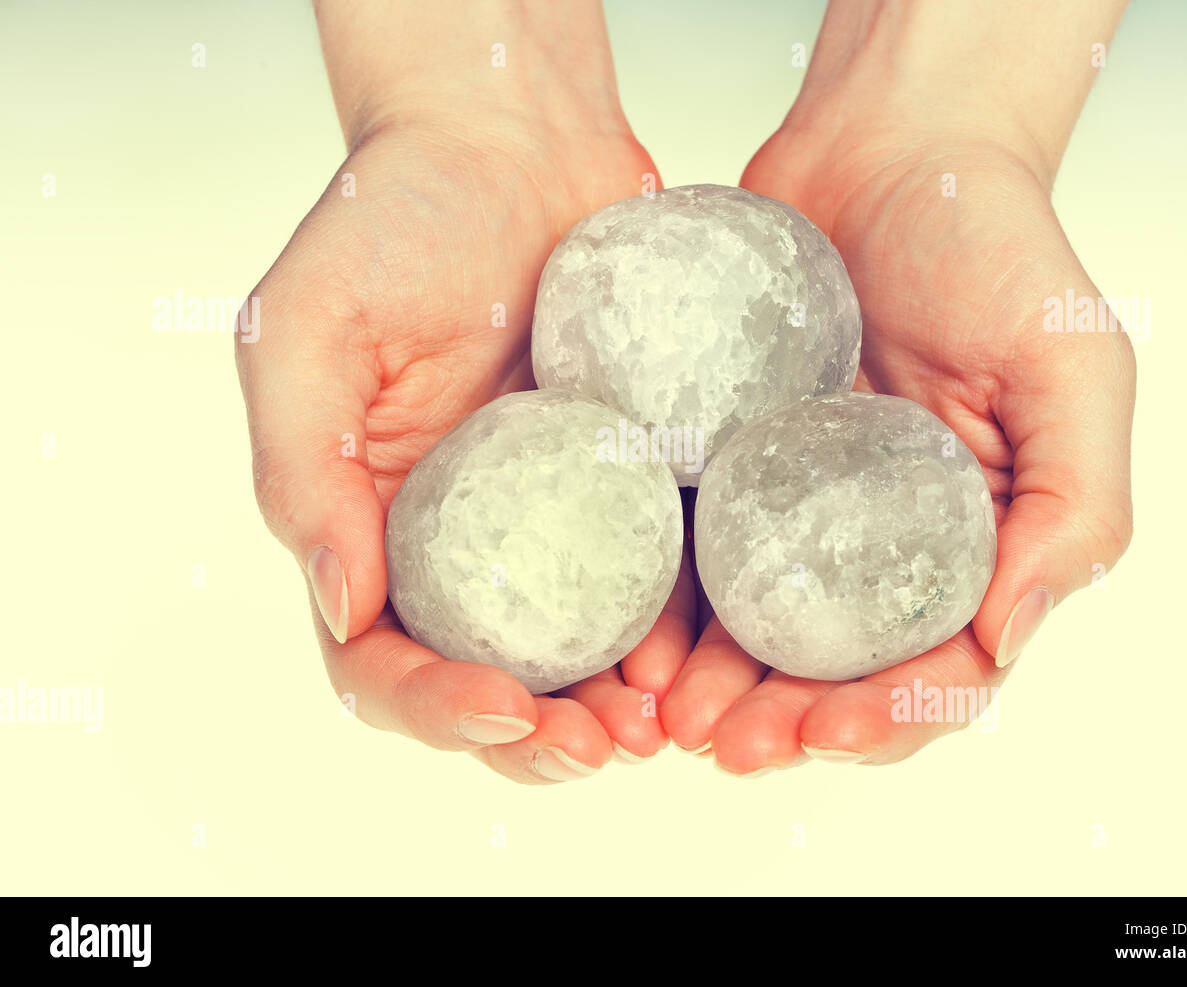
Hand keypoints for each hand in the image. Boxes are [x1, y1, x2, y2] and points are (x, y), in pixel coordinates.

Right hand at [236, 21, 694, 781]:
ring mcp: (551, 522)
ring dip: (614, 707)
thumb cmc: (390, 222)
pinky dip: (674, 627)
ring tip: (665, 727)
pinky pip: (654, 575)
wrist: (513, 145)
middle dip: (539, 737)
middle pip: (487, 678)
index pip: (382, 657)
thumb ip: (302, 471)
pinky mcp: (629, 486)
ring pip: (577, 651)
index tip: (501, 709)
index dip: (432, 705)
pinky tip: (704, 649)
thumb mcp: (305, 332)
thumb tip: (341, 605)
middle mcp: (462, 542)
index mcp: (373, 526)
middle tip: (605, 750)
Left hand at [661, 125, 1134, 772]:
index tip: (832, 728)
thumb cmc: (996, 249)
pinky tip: (630, 636)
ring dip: (711, 685)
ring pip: (752, 628)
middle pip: (833, 667)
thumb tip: (1007, 641)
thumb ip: (1070, 510)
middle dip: (783, 721)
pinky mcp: (725, 466)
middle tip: (726, 745)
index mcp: (972, 543)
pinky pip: (690, 548)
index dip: (890, 715)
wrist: (887, 150)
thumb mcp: (1074, 370)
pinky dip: (663, 603)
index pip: (939, 663)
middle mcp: (879, 543)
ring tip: (663, 714)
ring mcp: (794, 509)